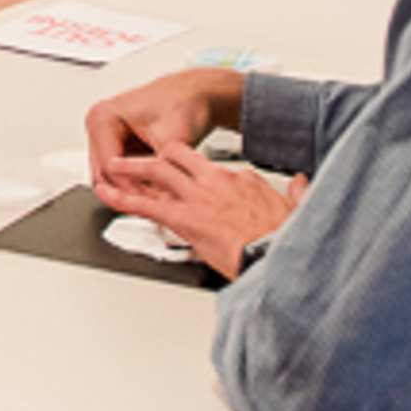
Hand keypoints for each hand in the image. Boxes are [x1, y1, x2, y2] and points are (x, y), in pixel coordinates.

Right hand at [82, 66, 245, 191]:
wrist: (197, 94)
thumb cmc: (184, 103)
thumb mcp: (171, 139)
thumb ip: (159, 170)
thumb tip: (157, 198)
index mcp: (103, 117)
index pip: (109, 166)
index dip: (132, 188)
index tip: (153, 203)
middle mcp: (99, 125)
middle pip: (106, 174)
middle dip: (132, 192)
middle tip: (157, 209)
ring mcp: (106, 135)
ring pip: (112, 177)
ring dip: (134, 190)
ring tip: (160, 200)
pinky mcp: (118, 145)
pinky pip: (121, 173)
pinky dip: (138, 183)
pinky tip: (157, 190)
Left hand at [95, 142, 303, 279]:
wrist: (277, 256)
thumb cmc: (283, 240)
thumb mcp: (297, 208)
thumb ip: (298, 192)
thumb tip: (302, 183)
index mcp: (243, 179)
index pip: (214, 167)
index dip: (198, 171)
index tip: (194, 175)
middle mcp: (216, 181)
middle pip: (178, 155)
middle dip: (156, 153)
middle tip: (140, 155)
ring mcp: (198, 198)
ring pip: (156, 171)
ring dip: (131, 167)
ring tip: (113, 165)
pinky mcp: (183, 218)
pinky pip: (144, 204)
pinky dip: (122, 198)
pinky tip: (108, 194)